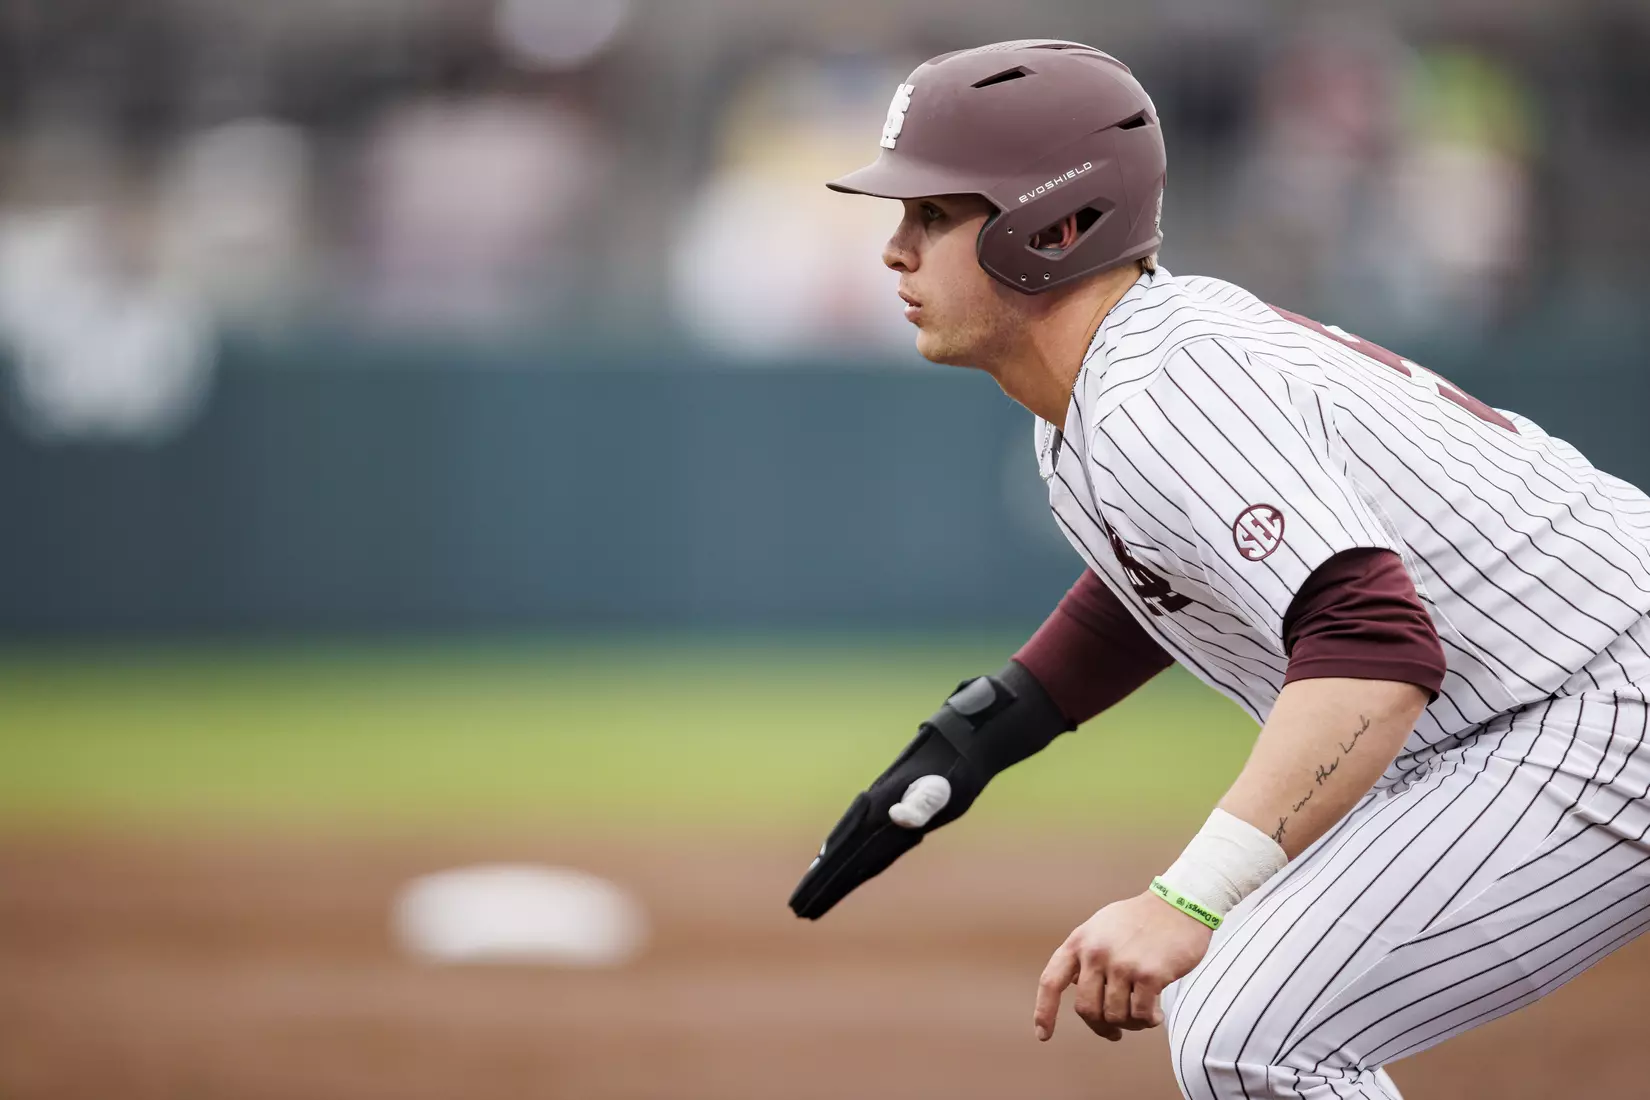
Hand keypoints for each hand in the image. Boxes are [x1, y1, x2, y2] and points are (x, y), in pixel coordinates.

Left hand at [1033, 890, 1212, 1041]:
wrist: (1179, 905)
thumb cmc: (1140, 920)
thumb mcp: (1101, 927)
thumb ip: (1085, 954)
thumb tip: (1076, 985)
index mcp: (1079, 941)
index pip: (1051, 981)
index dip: (1044, 1011)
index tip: (1043, 1035)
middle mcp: (1096, 953)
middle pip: (1086, 1009)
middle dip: (1101, 1026)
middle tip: (1115, 1031)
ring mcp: (1122, 964)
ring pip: (1115, 1016)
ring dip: (1130, 1024)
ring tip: (1142, 1015)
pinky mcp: (1149, 974)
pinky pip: (1141, 1015)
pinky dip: (1148, 1021)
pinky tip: (1157, 1014)